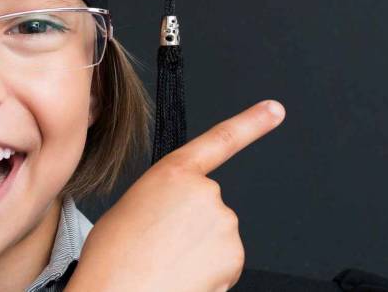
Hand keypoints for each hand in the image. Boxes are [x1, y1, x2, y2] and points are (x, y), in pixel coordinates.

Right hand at [66, 100, 285, 291]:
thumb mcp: (129, 210)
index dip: (252, 123)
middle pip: (211, 210)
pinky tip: (183, 279)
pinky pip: (226, 265)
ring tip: (167, 267)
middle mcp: (206, 192)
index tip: (275, 111)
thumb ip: (163, 200)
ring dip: (200, 256)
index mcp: (173, 175)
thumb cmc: (112, 260)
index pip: (220, 140)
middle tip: (163, 249)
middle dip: (195, 230)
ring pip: (219, 241)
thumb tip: (173, 217)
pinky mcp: (234, 256)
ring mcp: (223, 223)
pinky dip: (210, 276)